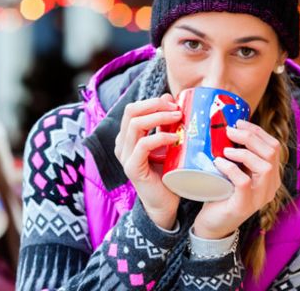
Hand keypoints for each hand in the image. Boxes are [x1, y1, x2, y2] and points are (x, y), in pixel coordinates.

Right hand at [115, 94, 182, 229]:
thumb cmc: (167, 173)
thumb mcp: (167, 142)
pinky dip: (160, 137)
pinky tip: (174, 138)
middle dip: (155, 105)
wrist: (164, 203)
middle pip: (131, 111)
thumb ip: (164, 122)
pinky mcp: (132, 168)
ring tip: (177, 119)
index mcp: (127, 137)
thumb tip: (168, 97)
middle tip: (176, 109)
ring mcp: (125, 156)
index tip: (173, 104)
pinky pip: (143, 145)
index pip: (133, 108)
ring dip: (159, 117)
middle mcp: (122, 144)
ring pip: (136, 124)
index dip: (153, 102)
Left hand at [193, 120, 281, 238]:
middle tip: (229, 130)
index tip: (239, 122)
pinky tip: (219, 163)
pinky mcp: (244, 205)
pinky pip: (244, 182)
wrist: (213, 224)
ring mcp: (260, 197)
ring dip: (244, 153)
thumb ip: (237, 154)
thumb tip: (229, 127)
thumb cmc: (222, 193)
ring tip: (225, 149)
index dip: (257, 131)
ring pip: (265, 167)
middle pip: (272, 153)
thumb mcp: (233, 171)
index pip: (274, 146)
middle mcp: (271, 186)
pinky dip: (231, 168)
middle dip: (250, 137)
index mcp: (271, 176)